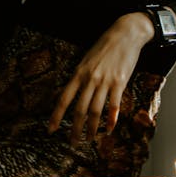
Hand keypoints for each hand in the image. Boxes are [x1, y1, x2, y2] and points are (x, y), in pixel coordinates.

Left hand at [47, 12, 153, 145]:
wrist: (125, 33)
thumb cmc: (105, 45)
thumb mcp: (87, 58)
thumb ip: (81, 76)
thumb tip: (74, 92)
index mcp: (79, 72)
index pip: (64, 98)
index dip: (56, 116)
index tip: (51, 130)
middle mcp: (90, 78)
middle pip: (79, 109)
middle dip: (75, 129)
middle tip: (72, 143)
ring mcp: (105, 81)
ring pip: (95, 111)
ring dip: (92, 129)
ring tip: (90, 140)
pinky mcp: (120, 82)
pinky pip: (113, 106)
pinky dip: (111, 120)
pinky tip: (110, 129)